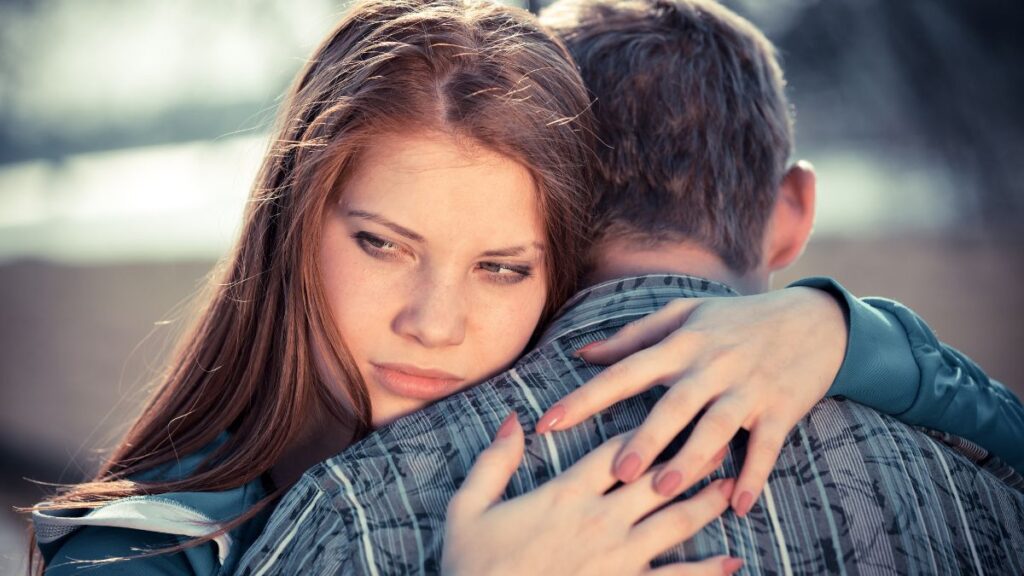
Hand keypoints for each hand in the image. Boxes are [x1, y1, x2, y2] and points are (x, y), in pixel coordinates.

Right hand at [442, 413, 742, 575]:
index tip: (671, 406)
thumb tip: (514, 419)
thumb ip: (494, 461)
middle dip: (691, 453)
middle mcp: (600, 520)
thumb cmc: (472, 567)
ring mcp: (619, 559)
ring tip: (733, 483)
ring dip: (707, 501)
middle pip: (657, 476)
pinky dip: (706, 571)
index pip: (615, 449)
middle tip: (721, 432)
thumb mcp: (468, 507)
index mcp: (565, 494)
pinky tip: (732, 562)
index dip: (645, 427)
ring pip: (676, 521)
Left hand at [535, 287, 846, 515]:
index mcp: (681, 343)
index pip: (624, 371)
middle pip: (673, 405)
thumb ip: (632, 336)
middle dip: (645, 439)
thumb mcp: (685, 314)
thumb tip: (583, 353)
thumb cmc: (736, 320)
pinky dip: (753, 475)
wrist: (814, 319)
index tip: (549, 421)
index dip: (585, 398)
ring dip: (691, 460)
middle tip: (617, 472)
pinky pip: (765, 446)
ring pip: (716, 428)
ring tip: (664, 489)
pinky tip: (737, 505)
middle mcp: (711, 365)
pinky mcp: (780, 409)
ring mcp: (747, 388)